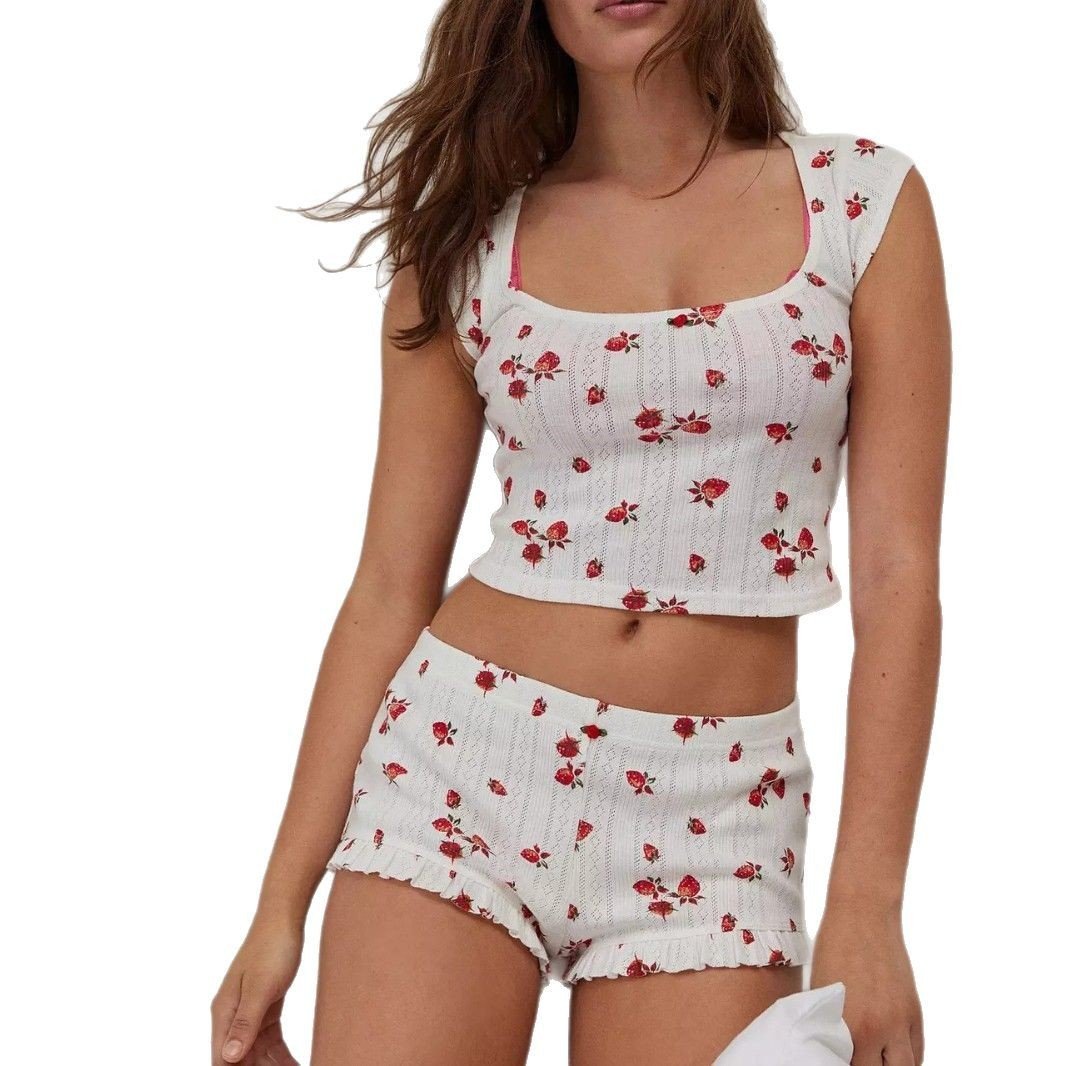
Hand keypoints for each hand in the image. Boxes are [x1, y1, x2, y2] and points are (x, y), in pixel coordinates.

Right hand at [211, 914, 303, 1064]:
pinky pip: (270, 1041)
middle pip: (241, 1060)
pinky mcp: (266, 1008)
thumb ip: (244, 1022)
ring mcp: (249, 1012)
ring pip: (257, 1053)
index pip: (223, 1059)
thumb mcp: (261, 987)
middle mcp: (232, 1016)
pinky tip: (295, 1065)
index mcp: (224, 1012)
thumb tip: (228, 1058)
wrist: (284, 919)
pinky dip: (281, 1056)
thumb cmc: (271, 948)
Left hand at [810, 902, 923, 1064]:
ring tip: (876, 1060)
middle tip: (857, 1060)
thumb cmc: (833, 947)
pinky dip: (907, 1058)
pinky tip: (893, 1057)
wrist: (863, 913)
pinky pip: (917, 1050)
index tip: (834, 1061)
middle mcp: (879, 1029)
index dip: (841, 1064)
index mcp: (849, 1026)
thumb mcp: (822, 991)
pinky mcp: (914, 1011)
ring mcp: (900, 1021)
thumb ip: (829, 1026)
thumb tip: (828, 1044)